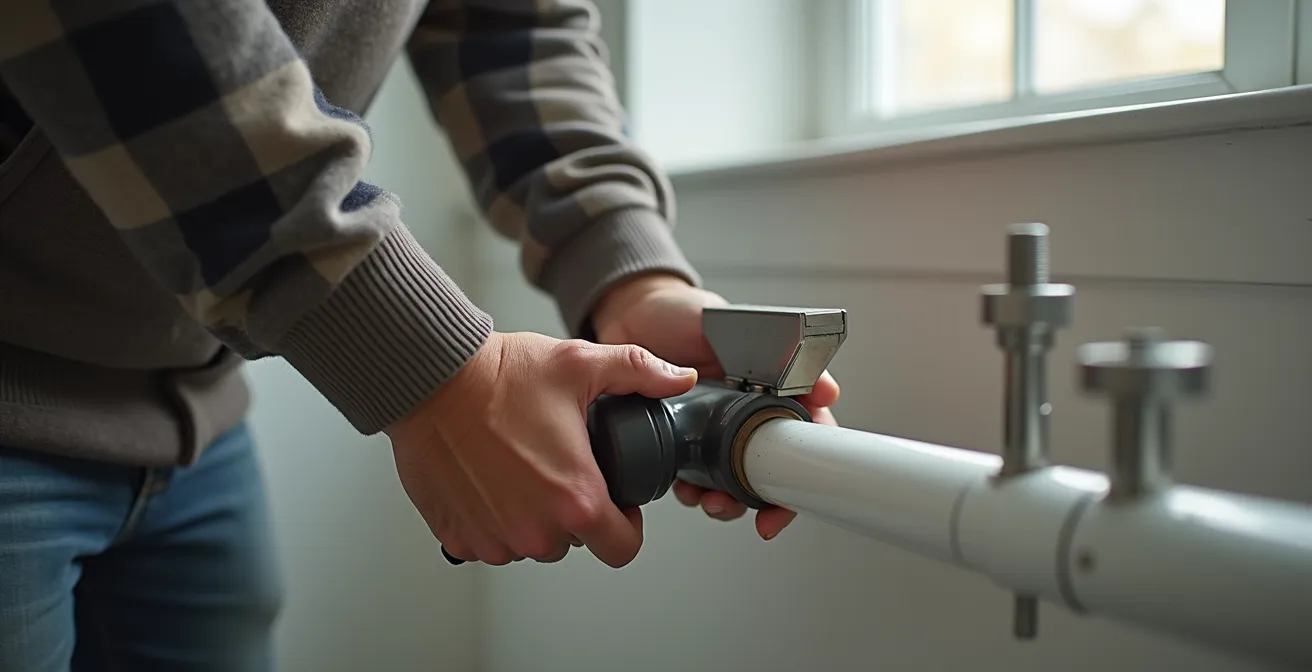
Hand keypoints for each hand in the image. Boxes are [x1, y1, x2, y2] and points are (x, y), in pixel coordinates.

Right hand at [385, 331, 697, 566]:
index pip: (622, 548)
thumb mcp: (581, 364)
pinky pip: (488, 540)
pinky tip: (490, 477)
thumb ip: (640, 372)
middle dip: (573, 512)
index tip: (615, 499)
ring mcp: (494, 538)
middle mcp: (535, 530)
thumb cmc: (499, 375)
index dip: (626, 525)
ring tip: (522, 467)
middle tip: (560, 466)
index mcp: (576, 499)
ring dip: (532, 516)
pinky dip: (492, 516)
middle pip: (573, 543)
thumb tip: (678, 379)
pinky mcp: (458, 536)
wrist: (431, 378)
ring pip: (530, 543)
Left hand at [591, 274, 840, 540]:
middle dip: (764, 497)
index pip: (804, 431)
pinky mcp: (677, 441)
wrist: (627, 313)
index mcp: (767, 387)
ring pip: (732, 481)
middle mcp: (742, 412)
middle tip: (754, 512)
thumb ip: (781, 352)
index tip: (799, 493)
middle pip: (769, 468)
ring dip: (727, 500)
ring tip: (713, 500)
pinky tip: (686, 488)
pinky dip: (693, 490)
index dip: (809, 467)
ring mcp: (709, 430)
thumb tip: (827, 390)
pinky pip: (692, 477)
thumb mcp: (736, 324)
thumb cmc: (681, 312)